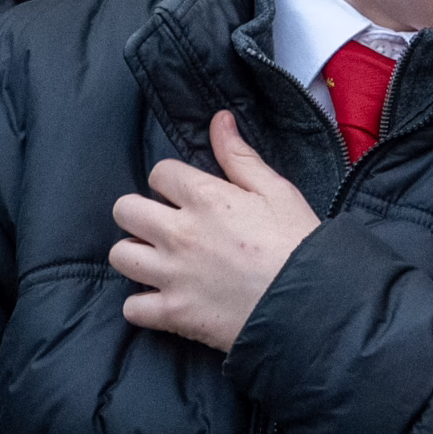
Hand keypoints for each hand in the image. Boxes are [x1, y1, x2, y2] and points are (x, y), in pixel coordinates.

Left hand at [110, 111, 320, 351]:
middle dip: (141, 214)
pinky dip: (143, 306)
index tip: (188, 196)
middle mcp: (180, 233)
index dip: (173, 181)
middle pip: (125, 210)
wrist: (313, 302)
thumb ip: (240, 156)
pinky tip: (163, 300)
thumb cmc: (299, 244)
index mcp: (206, 198)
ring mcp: (173, 275)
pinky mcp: (175, 314)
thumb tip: (219, 119)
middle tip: (165, 226)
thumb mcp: (277, 191)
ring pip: (119, 255)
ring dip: (136, 256)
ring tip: (159, 261)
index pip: (160, 172)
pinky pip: (131, 308)